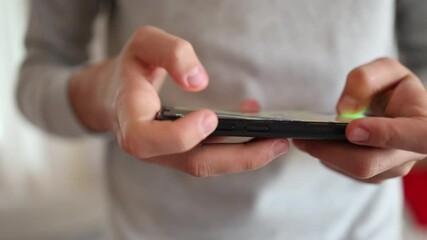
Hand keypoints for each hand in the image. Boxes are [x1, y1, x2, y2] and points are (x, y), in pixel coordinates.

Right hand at [69, 26, 287, 176]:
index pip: (146, 140)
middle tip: (278, 141)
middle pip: (193, 162)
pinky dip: (238, 146)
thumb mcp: (143, 44)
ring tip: (278, 139)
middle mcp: (148, 145)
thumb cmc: (132, 68)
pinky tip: (258, 128)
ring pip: (208, 164)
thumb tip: (199, 81)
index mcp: (130, 118)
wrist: (117, 95)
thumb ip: (169, 52)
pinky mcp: (182, 152)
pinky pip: (212, 154)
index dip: (179, 135)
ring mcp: (166, 153)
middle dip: (238, 157)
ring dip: (246, 155)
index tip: (210, 117)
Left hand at [294, 58, 426, 182]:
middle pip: (367, 164)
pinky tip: (315, 143)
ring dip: (324, 155)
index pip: (413, 136)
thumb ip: (367, 79)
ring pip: (352, 170)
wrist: (404, 114)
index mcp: (423, 125)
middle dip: (330, 150)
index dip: (381, 135)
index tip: (351, 129)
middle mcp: (410, 154)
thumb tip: (345, 109)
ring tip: (302, 138)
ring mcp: (391, 169)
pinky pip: (346, 172)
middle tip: (302, 137)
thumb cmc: (396, 91)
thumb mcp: (388, 72)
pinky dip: (327, 158)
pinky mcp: (374, 176)